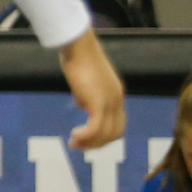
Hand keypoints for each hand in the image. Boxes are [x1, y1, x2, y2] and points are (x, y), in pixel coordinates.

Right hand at [58, 30, 125, 149]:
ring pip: (105, 134)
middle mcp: (117, 100)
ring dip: (90, 143)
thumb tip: (82, 105)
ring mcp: (110, 102)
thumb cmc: (77, 56)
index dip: (105, 135)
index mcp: (116, 94)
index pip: (118, 123)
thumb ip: (86, 93)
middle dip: (98, 144)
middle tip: (80, 146)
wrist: (78, 45)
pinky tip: (74, 136)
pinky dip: (85, 136)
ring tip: (74, 144)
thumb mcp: (84, 79)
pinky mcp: (98, 103)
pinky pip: (95, 128)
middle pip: (114, 133)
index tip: (89, 138)